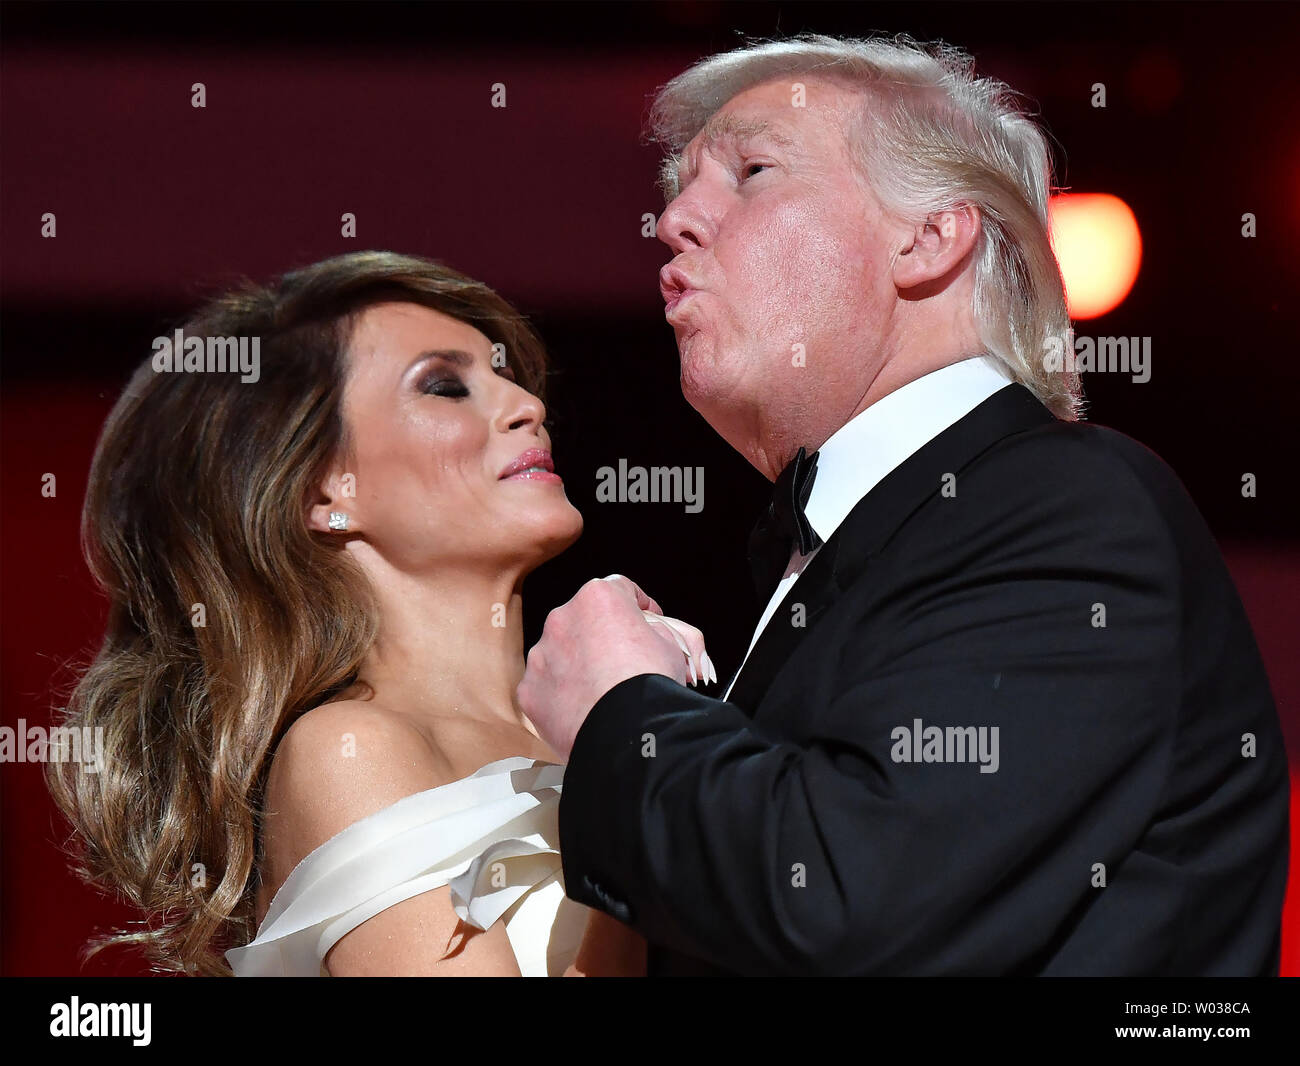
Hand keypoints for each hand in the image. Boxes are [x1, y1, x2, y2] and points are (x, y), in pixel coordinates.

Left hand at [517, 575, 713, 759]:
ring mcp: (541, 655)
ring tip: (603, 693)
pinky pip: (547, 687)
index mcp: (598, 597)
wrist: (627, 732)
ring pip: (560, 654)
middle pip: (585, 621)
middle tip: (624, 662)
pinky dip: (562, 696)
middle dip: (602, 637)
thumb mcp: (672, 644)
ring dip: (578, 666)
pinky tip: (584, 711)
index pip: (620, 588)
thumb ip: (650, 629)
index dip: (638, 604)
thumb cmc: (653, 684)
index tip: (647, 619)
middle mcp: (561, 618)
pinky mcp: (529, 690)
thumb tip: (642, 634)